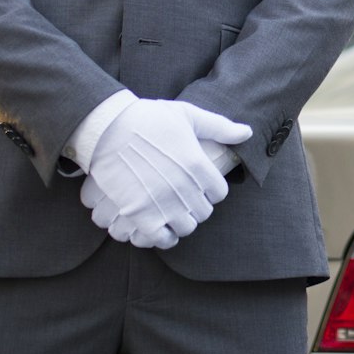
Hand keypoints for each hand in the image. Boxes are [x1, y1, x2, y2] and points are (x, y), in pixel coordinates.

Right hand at [80, 100, 251, 249]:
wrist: (107, 127)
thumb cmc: (148, 118)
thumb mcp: (188, 115)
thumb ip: (220, 127)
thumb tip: (247, 132)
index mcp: (198, 165)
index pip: (219, 193)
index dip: (211, 190)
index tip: (200, 187)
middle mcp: (184, 187)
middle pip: (203, 212)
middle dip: (196, 207)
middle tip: (185, 200)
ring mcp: (162, 203)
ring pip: (186, 227)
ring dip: (181, 222)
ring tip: (172, 213)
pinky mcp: (138, 213)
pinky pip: (161, 238)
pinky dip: (163, 237)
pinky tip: (159, 227)